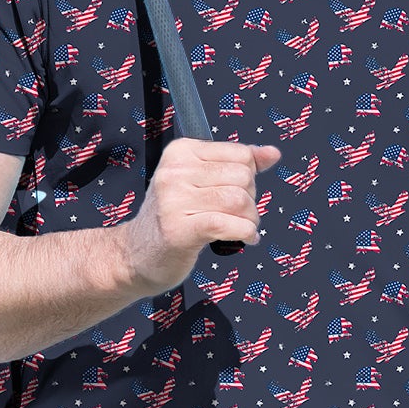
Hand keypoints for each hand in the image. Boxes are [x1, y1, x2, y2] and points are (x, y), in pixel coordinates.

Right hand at [115, 138, 279, 292]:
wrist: (136, 255)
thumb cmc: (173, 218)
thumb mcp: (201, 182)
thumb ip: (238, 165)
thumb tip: (272, 153)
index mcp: (181, 152)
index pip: (241, 154)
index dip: (250, 178)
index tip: (236, 194)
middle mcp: (174, 171)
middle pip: (243, 177)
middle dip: (251, 200)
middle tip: (237, 216)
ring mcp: (173, 200)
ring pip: (239, 200)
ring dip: (250, 220)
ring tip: (240, 228)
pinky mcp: (179, 230)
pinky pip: (228, 224)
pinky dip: (245, 233)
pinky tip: (245, 239)